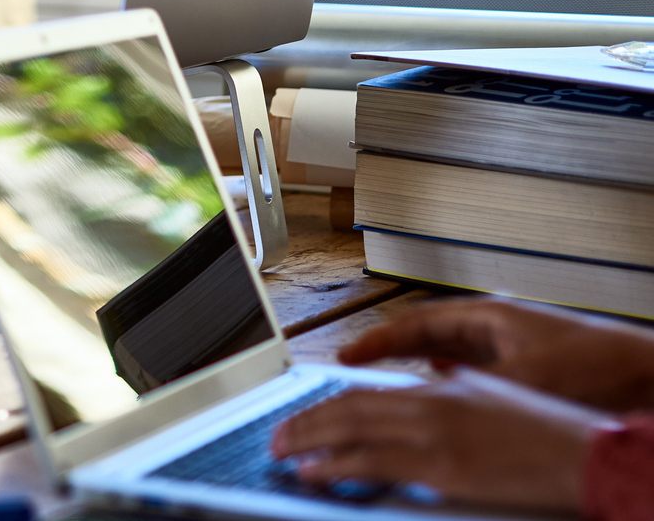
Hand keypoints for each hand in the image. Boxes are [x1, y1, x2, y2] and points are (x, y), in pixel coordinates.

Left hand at [271, 370, 608, 510]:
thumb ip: (452, 399)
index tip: (302, 417)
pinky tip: (313, 471)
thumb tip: (428, 396)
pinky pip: (371, 463)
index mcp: (441, 390)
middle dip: (305, 422)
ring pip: (350, 430)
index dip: (327, 407)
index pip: (367, 395)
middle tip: (277, 436)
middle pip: (348, 407)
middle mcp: (430, 404)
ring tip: (282, 452)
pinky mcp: (441, 466)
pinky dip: (334, 465)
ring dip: (307, 441)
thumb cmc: (547, 434)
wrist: (584, 453)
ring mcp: (433, 434)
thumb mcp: (490, 403)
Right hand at [335, 297, 653, 412]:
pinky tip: (446, 398)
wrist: (645, 373)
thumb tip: (427, 399)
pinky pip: (472, 373)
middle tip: (355, 368)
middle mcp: (494, 328)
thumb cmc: (593, 364)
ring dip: (418, 368)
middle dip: (390, 352)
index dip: (377, 340)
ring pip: (449, 356)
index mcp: (487, 316)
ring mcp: (509, 348)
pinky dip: (449, 383)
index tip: (347, 355)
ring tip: (390, 385)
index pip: (416, 323)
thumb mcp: (521, 377)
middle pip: (427, 336)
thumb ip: (470, 385)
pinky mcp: (525, 370)